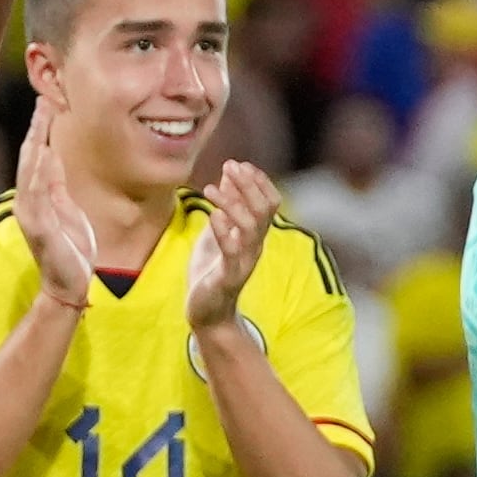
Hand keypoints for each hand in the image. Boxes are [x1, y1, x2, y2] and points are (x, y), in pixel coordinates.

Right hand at [12, 99, 99, 309]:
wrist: (68, 283)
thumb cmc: (70, 248)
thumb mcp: (66, 207)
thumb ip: (56, 183)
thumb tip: (51, 154)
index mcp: (37, 195)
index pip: (37, 155)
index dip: (42, 129)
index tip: (49, 103)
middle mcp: (28, 200)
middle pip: (30, 157)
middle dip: (36, 128)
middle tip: (44, 100)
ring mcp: (31, 213)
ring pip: (30, 170)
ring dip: (35, 143)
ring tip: (41, 118)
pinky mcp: (38, 226)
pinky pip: (36, 195)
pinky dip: (37, 173)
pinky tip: (41, 153)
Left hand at [190, 159, 280, 332]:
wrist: (207, 313)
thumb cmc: (211, 272)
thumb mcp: (216, 233)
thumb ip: (225, 208)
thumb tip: (227, 176)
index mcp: (254, 235)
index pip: (269, 202)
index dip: (258, 182)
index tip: (239, 164)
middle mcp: (255, 246)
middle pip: (264, 209)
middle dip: (249, 185)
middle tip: (230, 166)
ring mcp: (244, 261)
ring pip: (250, 227)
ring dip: (232, 204)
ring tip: (211, 189)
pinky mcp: (229, 277)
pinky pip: (232, 251)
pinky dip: (224, 231)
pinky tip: (212, 216)